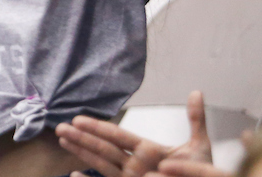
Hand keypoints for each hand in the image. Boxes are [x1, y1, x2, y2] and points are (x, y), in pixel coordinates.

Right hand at [57, 91, 215, 176]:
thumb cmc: (201, 175)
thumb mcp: (200, 147)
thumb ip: (195, 120)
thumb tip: (196, 92)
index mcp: (148, 151)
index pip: (118, 136)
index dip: (98, 127)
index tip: (78, 119)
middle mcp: (136, 165)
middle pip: (103, 148)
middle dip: (81, 138)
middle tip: (60, 127)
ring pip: (101, 165)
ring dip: (81, 154)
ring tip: (62, 142)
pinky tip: (75, 175)